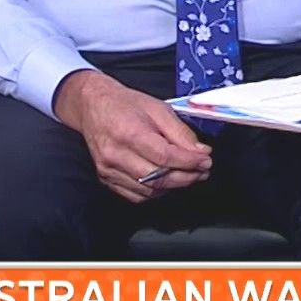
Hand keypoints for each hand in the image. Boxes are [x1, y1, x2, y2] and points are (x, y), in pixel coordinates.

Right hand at [52, 70, 210, 203]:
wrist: (93, 106)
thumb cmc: (125, 105)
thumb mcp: (159, 109)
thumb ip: (181, 132)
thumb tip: (200, 151)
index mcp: (129, 133)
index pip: (165, 157)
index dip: (190, 162)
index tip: (206, 160)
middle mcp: (115, 155)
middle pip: (157, 178)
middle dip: (186, 178)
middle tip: (203, 171)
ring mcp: (108, 169)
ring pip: (148, 190)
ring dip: (174, 186)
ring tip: (189, 176)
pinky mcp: (105, 178)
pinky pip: (135, 195)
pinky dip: (155, 192)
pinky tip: (167, 181)